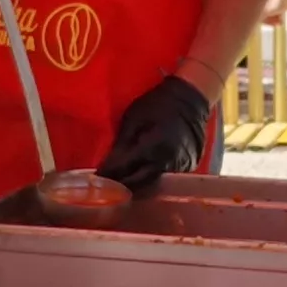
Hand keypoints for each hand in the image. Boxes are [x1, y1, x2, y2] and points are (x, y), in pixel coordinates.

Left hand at [97, 75, 215, 183]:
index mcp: (153, 148)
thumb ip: (121, 146)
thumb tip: (106, 168)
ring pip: (154, 183)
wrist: (190, 99)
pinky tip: (142, 175)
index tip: (97, 179)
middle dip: (122, 186)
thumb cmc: (158, 105)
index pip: (126, 170)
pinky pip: (166, 178)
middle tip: (107, 186)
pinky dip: (152, 178)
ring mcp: (182, 167)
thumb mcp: (133, 120)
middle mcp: (169, 163)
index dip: (109, 176)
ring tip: (122, 183)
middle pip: (140, 183)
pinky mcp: (188, 167)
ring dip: (138, 184)